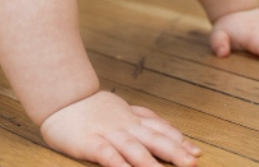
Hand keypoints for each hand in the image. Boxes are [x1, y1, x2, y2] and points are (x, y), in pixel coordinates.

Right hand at [40, 91, 199, 166]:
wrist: (61, 97)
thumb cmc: (92, 107)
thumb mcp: (123, 108)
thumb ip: (144, 117)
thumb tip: (168, 124)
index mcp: (133, 119)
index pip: (161, 129)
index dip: (180, 141)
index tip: (197, 152)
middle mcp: (125, 126)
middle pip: (155, 139)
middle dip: (175, 152)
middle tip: (193, 163)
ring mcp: (108, 133)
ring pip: (134, 148)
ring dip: (151, 163)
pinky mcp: (90, 142)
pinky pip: (107, 154)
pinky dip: (119, 164)